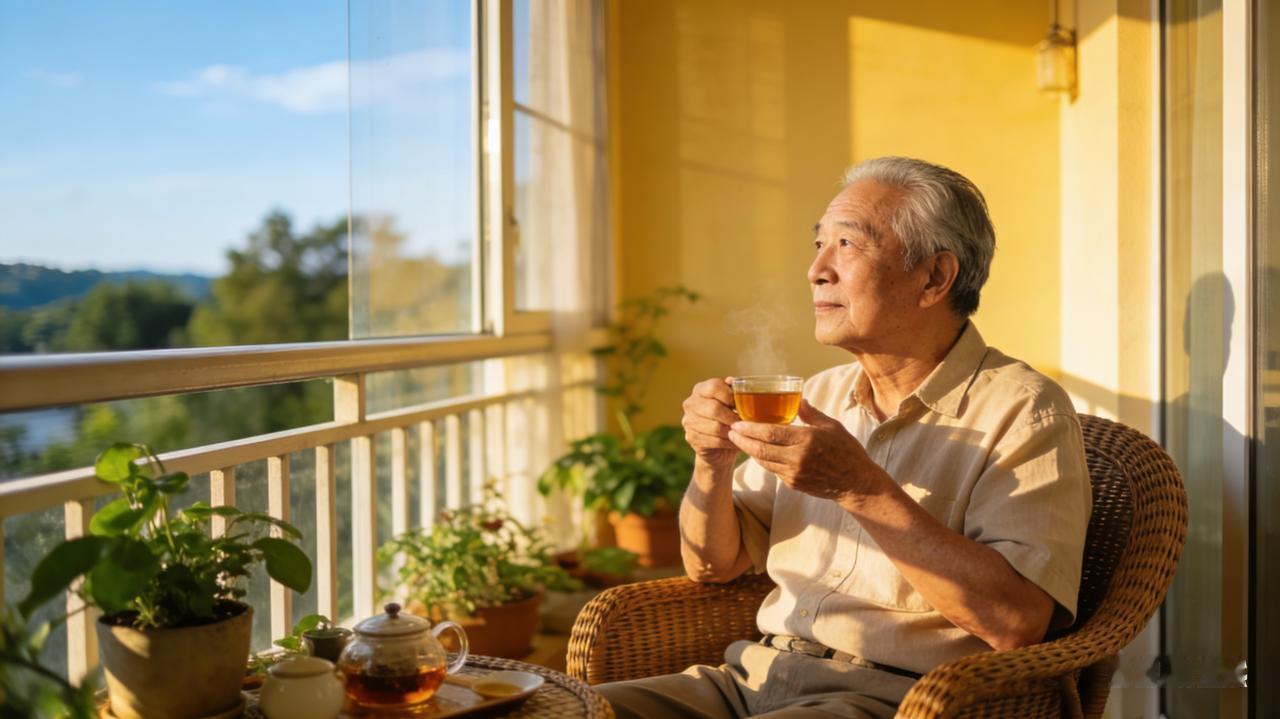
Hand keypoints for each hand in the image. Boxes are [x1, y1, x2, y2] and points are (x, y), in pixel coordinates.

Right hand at [681, 377, 740, 470]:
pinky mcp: (690, 437)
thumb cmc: (729, 418)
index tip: (743, 404)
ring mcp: (688, 421)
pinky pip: (713, 441)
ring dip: (732, 431)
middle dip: (733, 417)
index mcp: (700, 389)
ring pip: (715, 427)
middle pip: (714, 408)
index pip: (714, 387)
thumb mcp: (734, 403)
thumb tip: (732, 381)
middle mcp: (691, 403)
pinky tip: (735, 441)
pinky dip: (727, 442)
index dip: (730, 395)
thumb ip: (735, 391)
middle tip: (746, 423)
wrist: (719, 446)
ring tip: (742, 433)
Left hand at [728, 400, 883, 505]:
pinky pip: (772, 470)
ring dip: (749, 450)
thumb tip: (798, 398)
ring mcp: (794, 473)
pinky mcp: (793, 484)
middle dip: (742, 440)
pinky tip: (756, 451)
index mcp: (807, 440)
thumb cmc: (846, 450)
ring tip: (738, 440)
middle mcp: (798, 458)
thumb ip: (811, 413)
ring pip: (764, 461)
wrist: (855, 483)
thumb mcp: (831, 426)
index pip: (771, 433)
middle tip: (730, 430)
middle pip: (761, 448)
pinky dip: (762, 460)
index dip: (751, 428)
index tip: (737, 422)